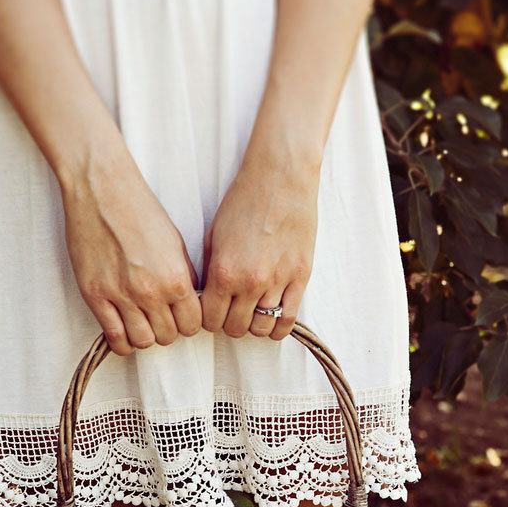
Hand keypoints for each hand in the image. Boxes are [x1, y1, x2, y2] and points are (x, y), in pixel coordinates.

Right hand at [61, 145, 201, 354]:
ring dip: (145, 336)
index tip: (181, 316)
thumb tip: (187, 302)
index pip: (192, 324)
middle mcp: (150, 292)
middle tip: (160, 317)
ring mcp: (121, 296)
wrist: (101, 189)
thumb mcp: (176, 243)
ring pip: (142, 342)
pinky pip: (114, 337)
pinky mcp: (95, 295)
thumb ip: (183, 277)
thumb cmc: (139, 210)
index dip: (188, 322)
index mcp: (176, 279)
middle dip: (167, 329)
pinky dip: (122, 341)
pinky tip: (123, 330)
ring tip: (141, 322)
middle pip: (168, 336)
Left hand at [201, 160, 318, 340]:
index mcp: (223, 271)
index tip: (213, 312)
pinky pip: (289, 319)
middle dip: (230, 324)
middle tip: (232, 312)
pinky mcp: (300, 277)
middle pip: (235, 328)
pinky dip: (279, 327)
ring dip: (254, 325)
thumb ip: (210, 271)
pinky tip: (273, 320)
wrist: (280, 178)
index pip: (210, 320)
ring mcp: (277, 281)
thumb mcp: (213, 236)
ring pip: (261, 328)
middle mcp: (249, 282)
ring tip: (253, 313)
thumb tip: (207, 298)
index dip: (209, 320)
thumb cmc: (244, 201)